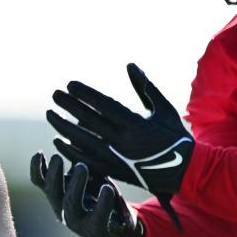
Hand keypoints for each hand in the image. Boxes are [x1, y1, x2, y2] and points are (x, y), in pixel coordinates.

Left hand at [29, 154, 144, 236]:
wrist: (97, 221)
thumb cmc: (119, 224)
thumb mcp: (128, 231)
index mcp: (92, 229)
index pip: (96, 218)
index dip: (102, 205)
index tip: (111, 189)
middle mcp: (71, 217)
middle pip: (70, 202)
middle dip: (77, 185)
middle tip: (83, 168)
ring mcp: (58, 203)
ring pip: (52, 191)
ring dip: (55, 175)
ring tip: (59, 158)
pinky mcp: (51, 190)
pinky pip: (40, 181)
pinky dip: (38, 168)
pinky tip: (39, 155)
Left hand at [46, 63, 193, 227]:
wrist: (185, 171)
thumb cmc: (175, 136)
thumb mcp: (164, 108)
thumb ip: (145, 87)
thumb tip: (130, 65)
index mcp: (136, 124)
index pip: (103, 105)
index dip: (85, 94)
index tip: (70, 85)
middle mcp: (122, 141)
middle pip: (88, 121)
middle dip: (69, 106)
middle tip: (54, 95)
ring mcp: (115, 158)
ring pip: (82, 140)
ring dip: (64, 127)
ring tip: (51, 115)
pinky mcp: (112, 171)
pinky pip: (85, 160)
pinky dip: (71, 151)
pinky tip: (58, 141)